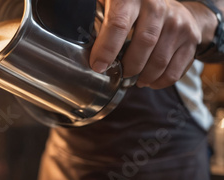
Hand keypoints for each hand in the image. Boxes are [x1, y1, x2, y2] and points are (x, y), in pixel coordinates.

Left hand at [90, 0, 216, 88]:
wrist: (170, 4)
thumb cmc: (130, 9)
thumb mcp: (111, 5)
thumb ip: (97, 21)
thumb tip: (79, 48)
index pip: (118, 24)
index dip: (106, 49)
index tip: (98, 66)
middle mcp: (157, 7)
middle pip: (143, 44)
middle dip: (127, 66)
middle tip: (118, 74)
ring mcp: (177, 22)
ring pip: (159, 60)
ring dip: (143, 77)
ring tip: (132, 80)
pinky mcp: (191, 38)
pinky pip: (175, 69)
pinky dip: (160, 81)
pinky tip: (149, 82)